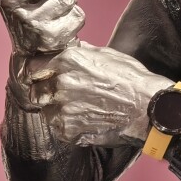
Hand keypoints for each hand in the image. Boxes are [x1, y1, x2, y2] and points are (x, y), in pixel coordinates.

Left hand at [27, 43, 170, 146]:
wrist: (148, 108)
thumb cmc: (132, 79)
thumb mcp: (106, 55)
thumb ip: (81, 52)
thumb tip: (69, 49)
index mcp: (67, 61)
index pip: (32, 66)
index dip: (37, 72)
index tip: (42, 77)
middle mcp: (60, 84)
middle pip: (35, 91)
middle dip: (45, 93)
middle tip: (61, 96)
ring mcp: (62, 109)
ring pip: (45, 112)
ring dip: (56, 111)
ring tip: (77, 111)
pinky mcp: (68, 131)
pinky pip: (58, 129)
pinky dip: (67, 127)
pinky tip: (85, 122)